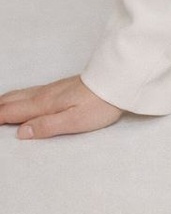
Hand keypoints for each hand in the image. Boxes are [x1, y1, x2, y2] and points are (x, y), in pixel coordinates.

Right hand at [0, 75, 122, 138]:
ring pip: (22, 94)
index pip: (13, 112)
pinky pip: (31, 91)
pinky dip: (18, 96)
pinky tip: (21, 98)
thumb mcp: (73, 121)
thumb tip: (20, 133)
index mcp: (45, 104)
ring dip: (6, 100)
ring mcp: (53, 89)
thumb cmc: (99, 104)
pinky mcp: (62, 87)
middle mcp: (45, 94)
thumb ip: (46, 126)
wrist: (117, 81)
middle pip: (13, 100)